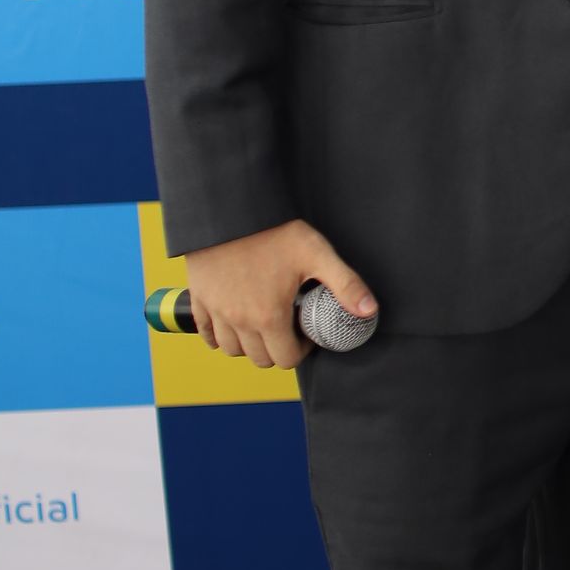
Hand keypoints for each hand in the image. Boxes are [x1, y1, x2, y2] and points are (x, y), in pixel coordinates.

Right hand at [183, 219, 376, 370]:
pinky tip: (234, 322)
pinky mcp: (200, 299)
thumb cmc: (272, 230)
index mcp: (269, 317)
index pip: (286, 359)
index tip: (304, 330)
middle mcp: (239, 321)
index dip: (301, 349)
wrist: (230, 210)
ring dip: (250, 344)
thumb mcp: (316, 254)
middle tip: (287, 326)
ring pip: (233, 350)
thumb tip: (369, 310)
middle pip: (260, 359)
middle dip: (277, 349)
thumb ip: (345, 285)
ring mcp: (217, 312)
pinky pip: (206, 334)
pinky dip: (219, 336)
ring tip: (263, 323)